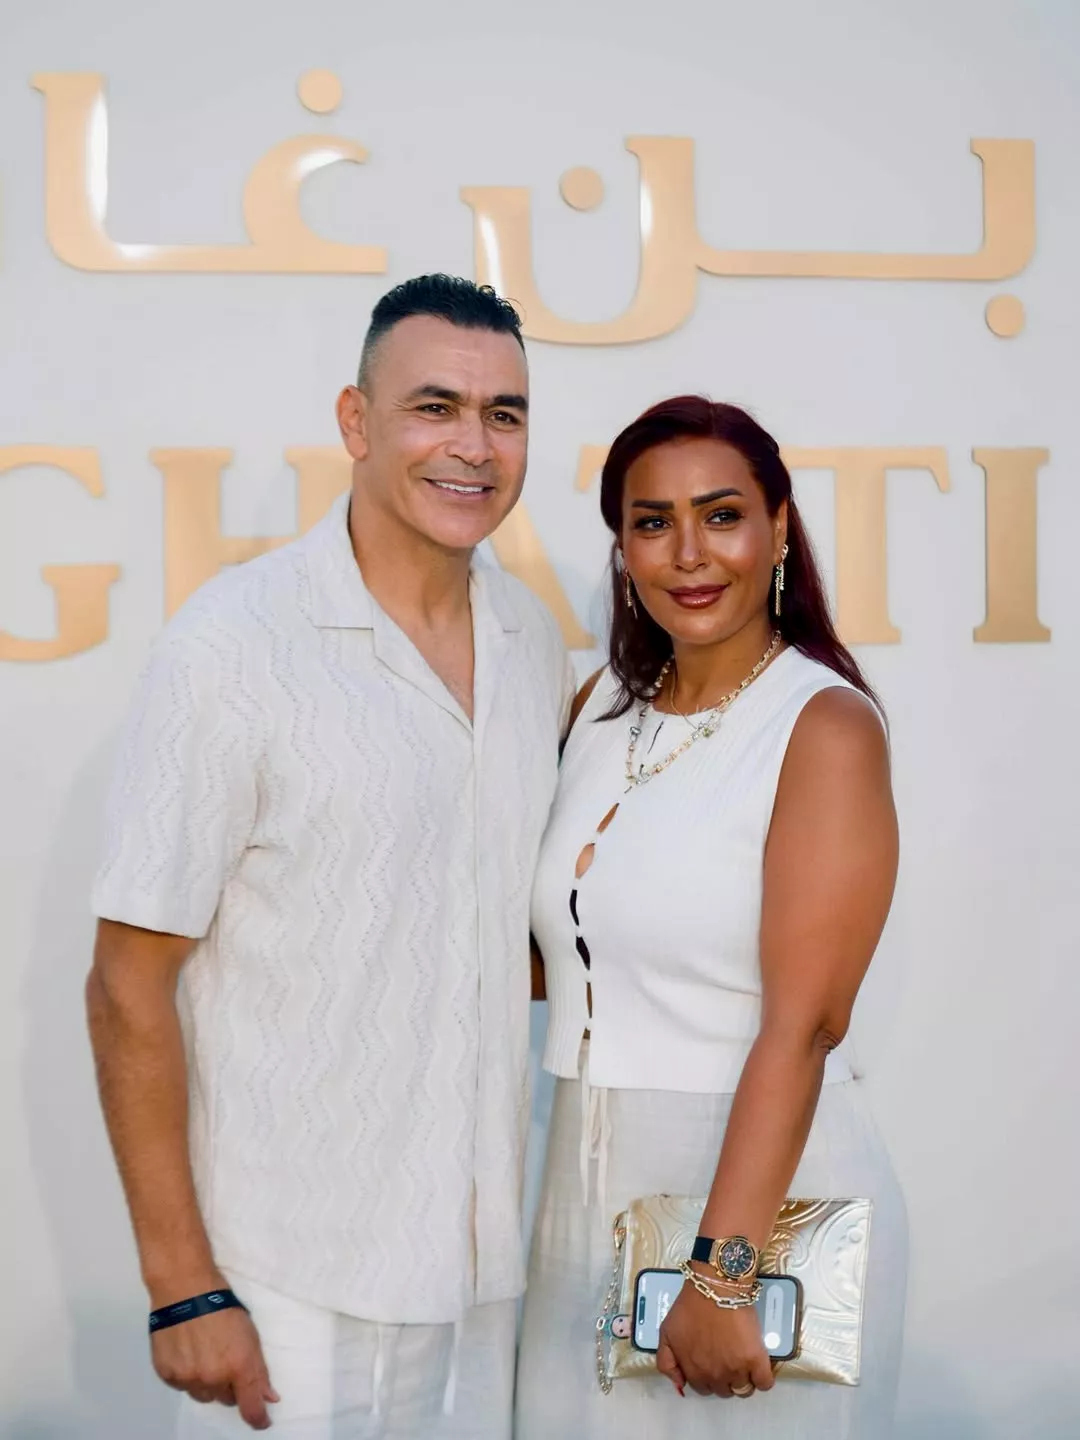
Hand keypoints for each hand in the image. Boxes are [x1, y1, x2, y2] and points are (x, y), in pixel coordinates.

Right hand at [151, 1286, 278, 1429]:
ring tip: (205, 1353)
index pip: (250, 1407)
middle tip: (226, 1360)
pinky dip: (187, 1375)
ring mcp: (188, 1378)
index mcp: (238, 1366)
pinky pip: (182, 1386)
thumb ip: (259, 1370)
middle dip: (229, 1385)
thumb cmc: (222, 1306)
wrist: (184, 1289)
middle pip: (225, 1398)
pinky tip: (188, 1351)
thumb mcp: (250, 1334)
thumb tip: (269, 1398)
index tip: (262, 1421)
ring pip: (203, 1394)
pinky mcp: (168, 1374)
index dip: (258, 1418)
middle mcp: (213, 1378)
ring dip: (207, 1382)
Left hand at [656, 1276, 774, 1399]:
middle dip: (725, 1378)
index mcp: (693, 1370)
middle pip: (724, 1391)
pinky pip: (764, 1383)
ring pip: (743, 1389)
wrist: (715, 1287)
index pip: (703, 1389)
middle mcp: (715, 1375)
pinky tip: (757, 1366)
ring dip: (743, 1378)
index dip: (707, 1377)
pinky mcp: (755, 1359)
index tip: (713, 1363)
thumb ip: (667, 1362)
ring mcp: (736, 1369)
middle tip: (727, 1357)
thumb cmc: (690, 1306)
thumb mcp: (666, 1333)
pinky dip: (763, 1378)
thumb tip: (680, 1385)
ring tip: (742, 1359)